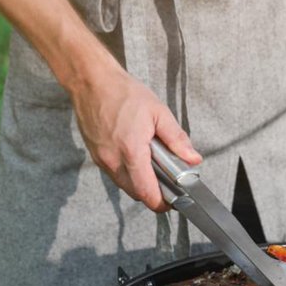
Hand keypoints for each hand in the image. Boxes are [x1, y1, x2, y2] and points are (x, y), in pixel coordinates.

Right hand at [69, 62, 200, 211]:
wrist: (91, 82)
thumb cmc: (124, 94)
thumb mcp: (158, 112)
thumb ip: (177, 139)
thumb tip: (193, 159)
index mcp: (131, 152)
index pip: (146, 192)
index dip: (161, 203)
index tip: (172, 201)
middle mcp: (113, 161)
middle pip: (136, 193)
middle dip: (152, 193)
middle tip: (167, 181)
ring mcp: (102, 160)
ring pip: (124, 185)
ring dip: (139, 183)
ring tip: (153, 165)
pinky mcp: (96, 156)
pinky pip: (114, 174)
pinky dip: (128, 173)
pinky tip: (136, 157)